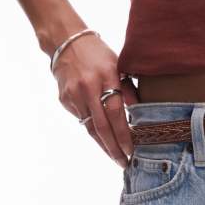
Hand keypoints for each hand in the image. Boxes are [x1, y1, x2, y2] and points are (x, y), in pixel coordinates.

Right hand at [53, 33, 138, 167]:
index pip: (116, 113)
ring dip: (104, 145)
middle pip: (102, 127)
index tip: (131, 150)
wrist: (64, 41)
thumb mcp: (118, 64)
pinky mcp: (65, 100)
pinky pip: (82, 120)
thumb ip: (129, 88)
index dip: (123, 134)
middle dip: (114, 148)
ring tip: (115, 157)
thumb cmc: (97, 54)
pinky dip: (93, 130)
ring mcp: (74, 96)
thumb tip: (140, 112)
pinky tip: (102, 137)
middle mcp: (87, 88)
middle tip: (123, 163)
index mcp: (105, 77)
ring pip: (90, 128)